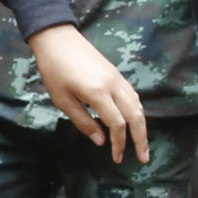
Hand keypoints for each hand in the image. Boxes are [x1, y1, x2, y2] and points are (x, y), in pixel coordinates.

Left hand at [27, 24, 147, 162]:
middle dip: (141, 139)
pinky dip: (137, 111)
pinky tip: (135, 120)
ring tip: (142, 143)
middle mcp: (113, 85)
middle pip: (136, 116)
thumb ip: (83, 121)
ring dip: (142, 126)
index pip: (117, 124)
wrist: (58, 39)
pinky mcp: (117, 74)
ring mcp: (118, 78)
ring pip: (138, 106)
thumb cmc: (54, 70)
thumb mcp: (62, 99)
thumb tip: (101, 141)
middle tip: (143, 158)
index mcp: (98, 93)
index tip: (116, 158)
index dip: (119, 143)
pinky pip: (133, 96)